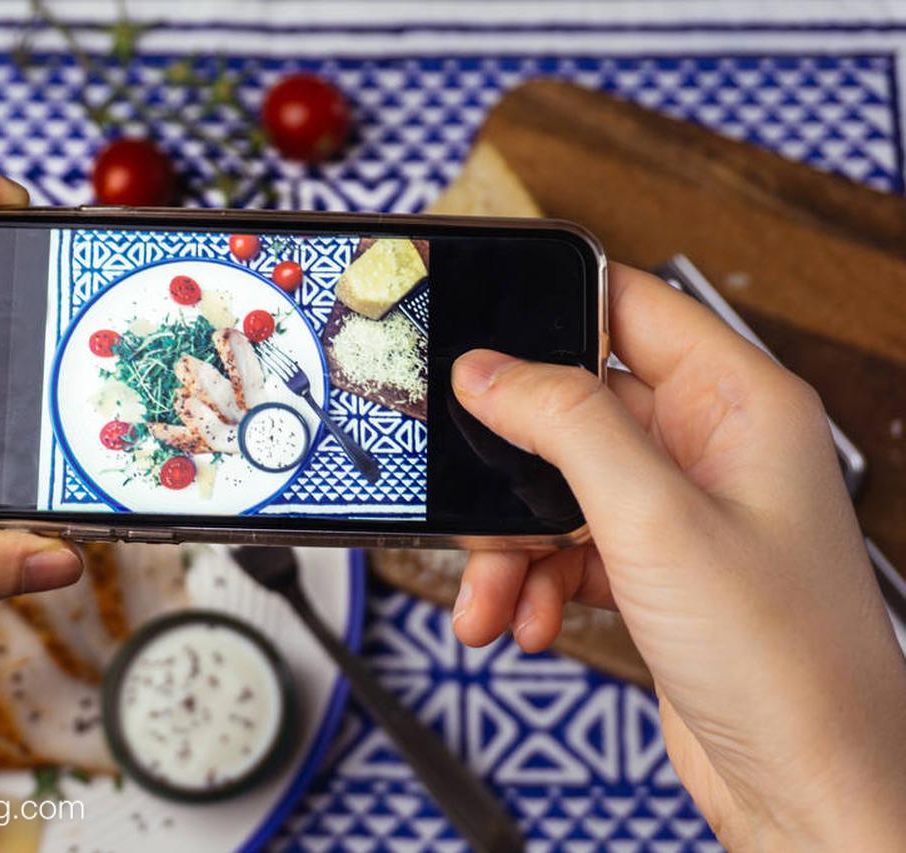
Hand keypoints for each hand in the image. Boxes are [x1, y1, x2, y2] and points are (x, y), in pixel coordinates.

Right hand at [449, 265, 905, 850]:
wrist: (807, 790)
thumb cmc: (784, 662)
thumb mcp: (655, 521)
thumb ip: (567, 426)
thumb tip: (489, 368)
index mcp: (739, 403)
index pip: (630, 307)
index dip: (549, 312)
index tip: (476, 335)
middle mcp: (710, 448)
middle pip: (573, 410)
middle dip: (510, 464)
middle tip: (470, 494)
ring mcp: (679, 513)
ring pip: (555, 489)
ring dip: (509, 543)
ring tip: (491, 593)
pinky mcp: (651, 572)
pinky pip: (563, 549)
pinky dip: (531, 583)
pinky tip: (525, 619)